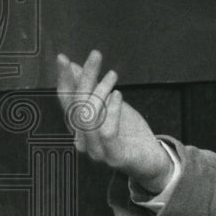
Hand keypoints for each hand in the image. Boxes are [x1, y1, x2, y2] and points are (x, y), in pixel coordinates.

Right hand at [56, 50, 172, 193]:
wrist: (152, 159)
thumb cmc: (130, 132)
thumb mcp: (111, 105)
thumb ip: (93, 89)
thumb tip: (75, 67)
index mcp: (79, 127)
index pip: (66, 101)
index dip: (63, 79)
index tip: (63, 58)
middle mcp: (83, 140)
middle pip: (77, 106)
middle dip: (85, 77)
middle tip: (95, 55)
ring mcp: (96, 151)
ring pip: (89, 118)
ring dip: (100, 91)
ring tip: (113, 75)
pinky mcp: (113, 157)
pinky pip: (107, 132)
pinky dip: (111, 112)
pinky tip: (118, 95)